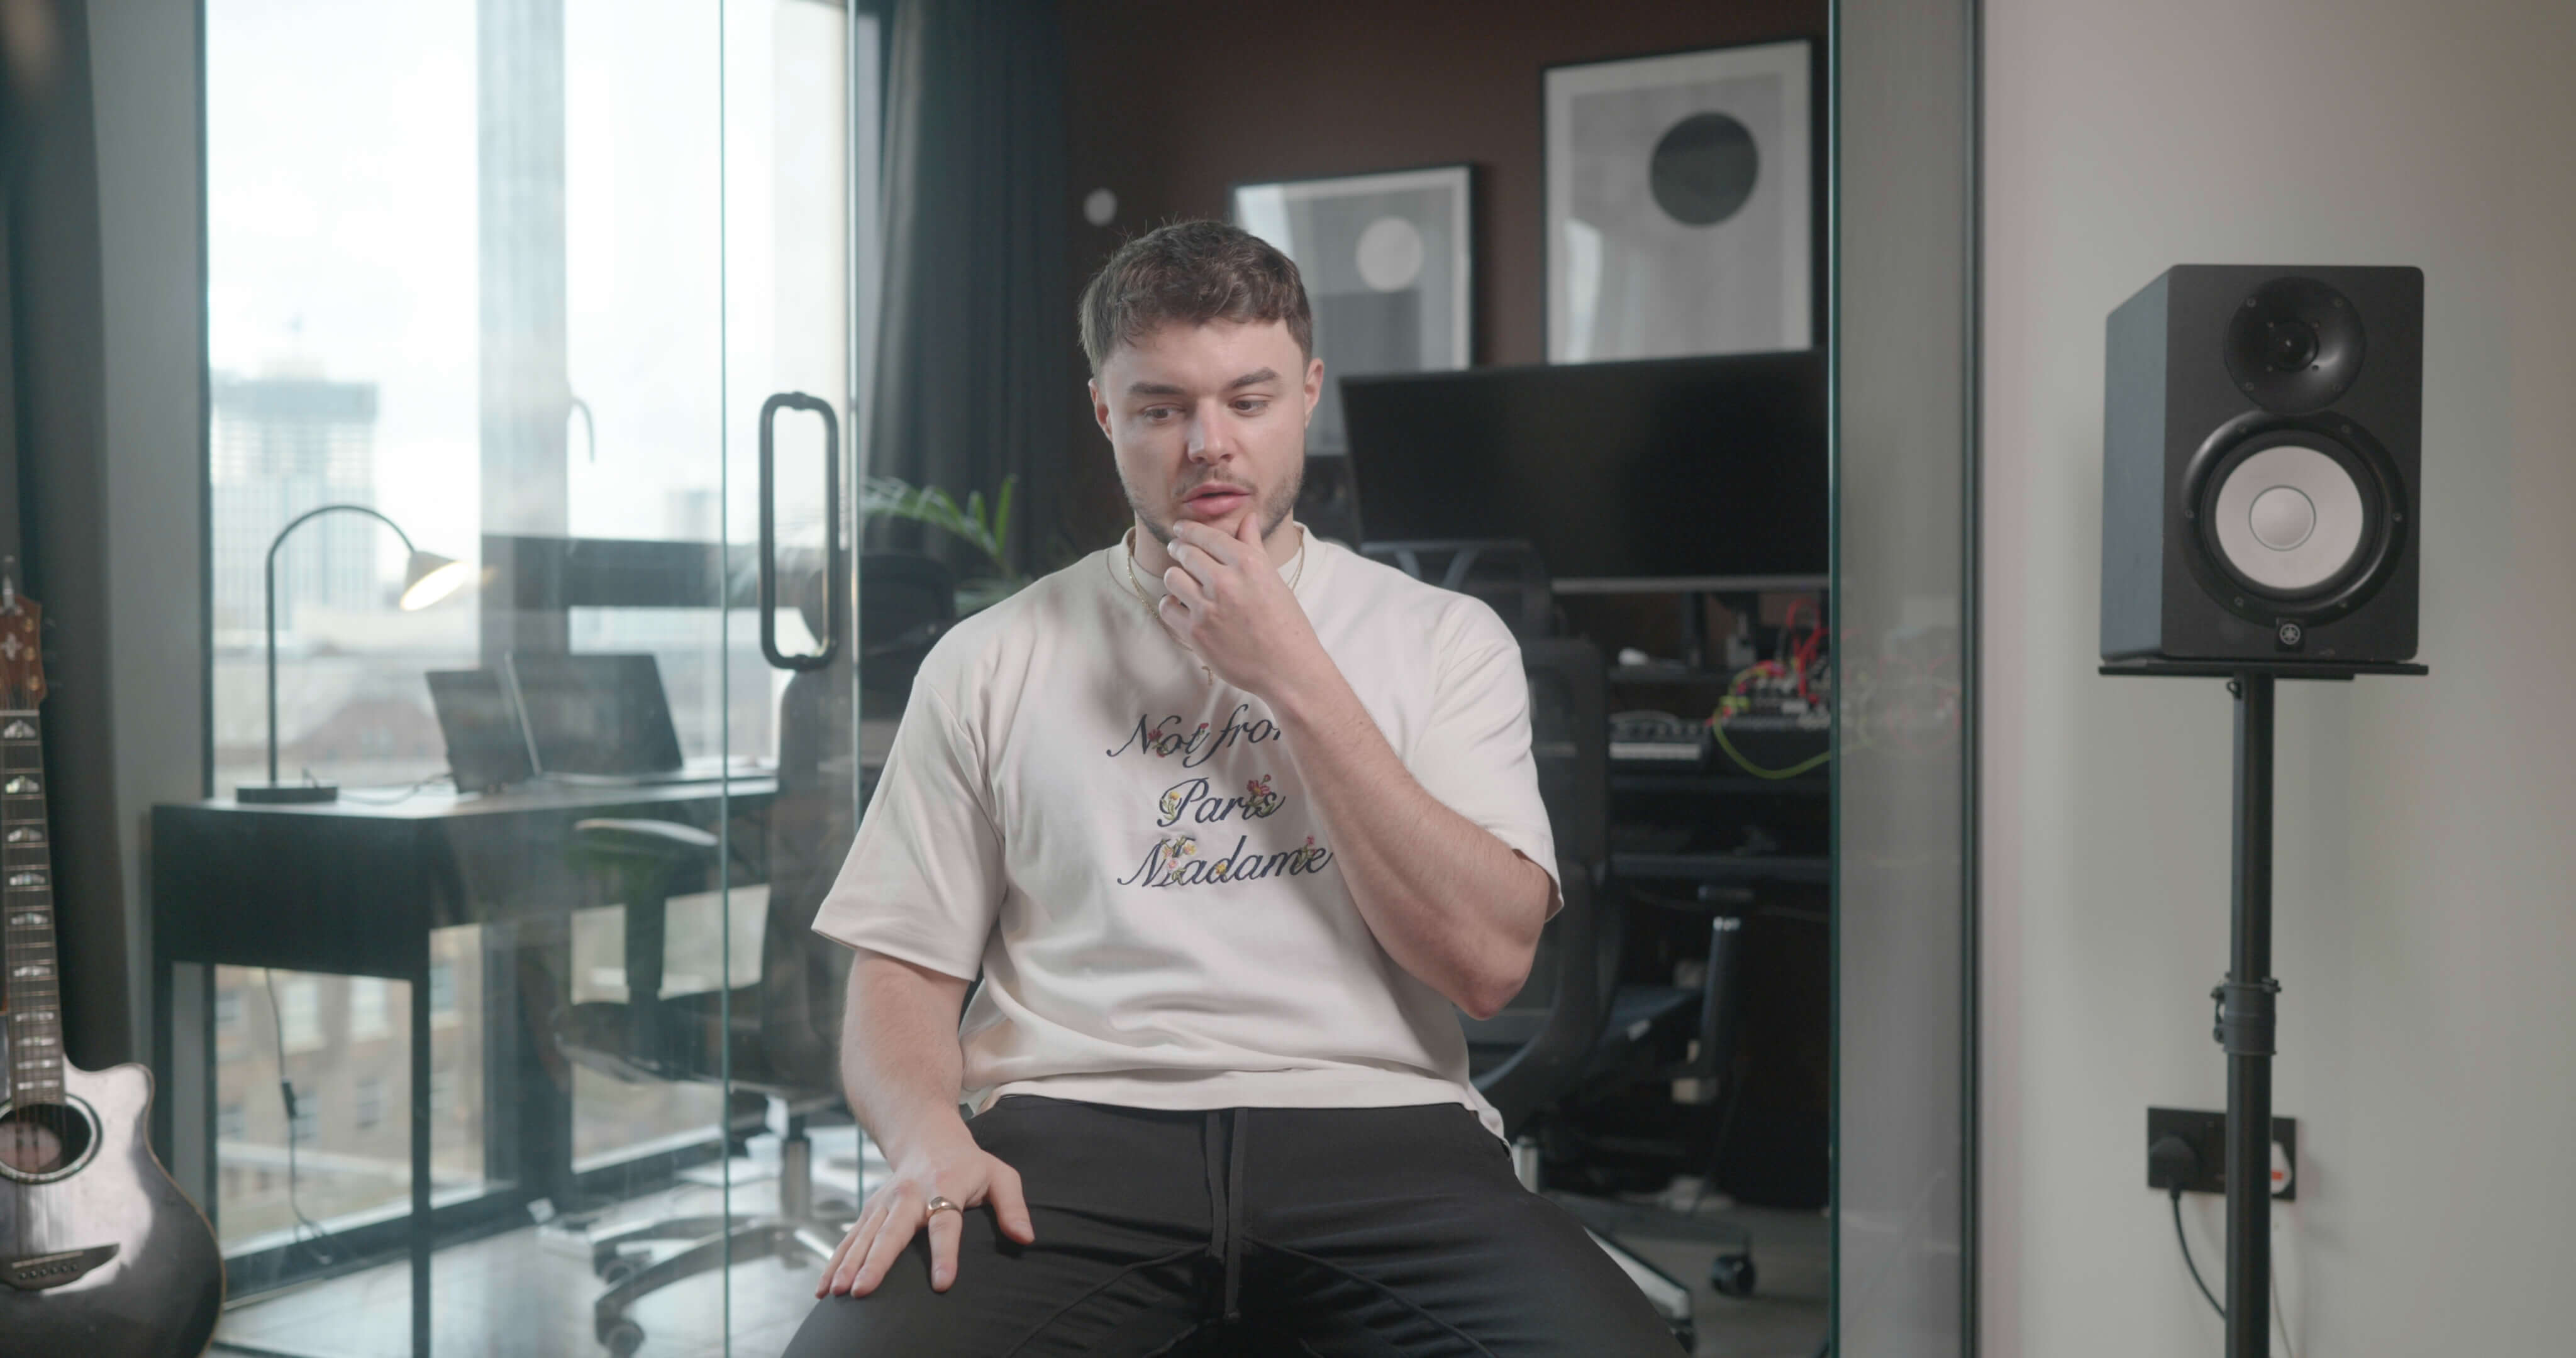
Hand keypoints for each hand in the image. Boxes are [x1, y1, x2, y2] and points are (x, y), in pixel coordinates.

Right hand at [815, 1136, 1034, 1298]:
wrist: (927, 1134)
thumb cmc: (969, 1163)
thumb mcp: (1000, 1175)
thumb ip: (1013, 1206)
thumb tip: (1026, 1238)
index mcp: (946, 1186)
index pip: (946, 1223)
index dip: (945, 1253)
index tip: (942, 1282)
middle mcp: (911, 1194)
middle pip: (893, 1231)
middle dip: (878, 1261)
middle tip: (865, 1290)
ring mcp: (886, 1201)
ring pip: (865, 1235)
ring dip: (849, 1264)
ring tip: (839, 1293)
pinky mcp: (871, 1210)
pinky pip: (850, 1238)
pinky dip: (835, 1261)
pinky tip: (825, 1288)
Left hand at [1159, 514, 1326, 699]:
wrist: (1288, 669)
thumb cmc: (1286, 623)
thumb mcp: (1272, 579)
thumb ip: (1253, 546)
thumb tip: (1247, 517)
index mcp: (1248, 564)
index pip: (1207, 535)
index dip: (1189, 529)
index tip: (1181, 529)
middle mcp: (1225, 582)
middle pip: (1185, 553)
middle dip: (1179, 549)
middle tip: (1179, 551)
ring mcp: (1207, 608)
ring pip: (1172, 577)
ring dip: (1176, 577)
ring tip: (1183, 582)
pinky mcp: (1195, 633)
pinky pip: (1168, 607)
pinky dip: (1172, 605)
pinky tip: (1183, 606)